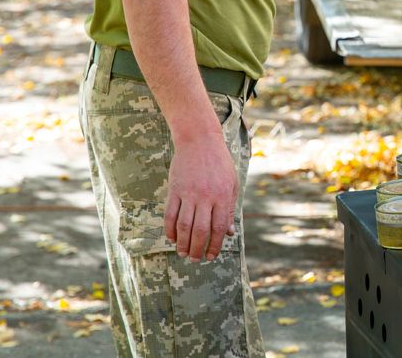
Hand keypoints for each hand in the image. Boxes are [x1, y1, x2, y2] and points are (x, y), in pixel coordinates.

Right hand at [163, 132, 237, 261]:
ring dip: (183, 243)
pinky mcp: (174, 190)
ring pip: (184, 226)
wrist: (200, 140)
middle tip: (195, 259)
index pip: (219, 228)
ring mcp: (188, 193)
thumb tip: (229, 233)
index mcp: (222, 196)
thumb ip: (229, 209)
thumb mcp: (231, 184)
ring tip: (183, 253)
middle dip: (197, 249)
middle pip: (200, 231)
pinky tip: (172, 238)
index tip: (211, 256)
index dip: (215, 245)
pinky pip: (170, 214)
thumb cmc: (219, 163)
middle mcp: (205, 197)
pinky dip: (170, 229)